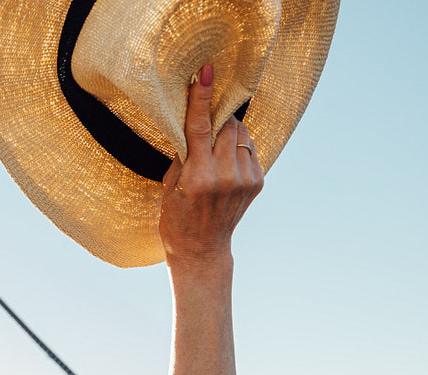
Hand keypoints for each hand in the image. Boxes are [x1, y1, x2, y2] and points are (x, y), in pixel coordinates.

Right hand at [159, 64, 263, 269]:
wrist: (201, 249)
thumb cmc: (176, 217)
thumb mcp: (169, 186)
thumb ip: (183, 154)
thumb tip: (193, 122)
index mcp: (199, 177)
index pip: (201, 127)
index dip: (203, 97)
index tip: (207, 72)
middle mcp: (226, 177)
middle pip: (226, 125)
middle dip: (217, 117)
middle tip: (206, 118)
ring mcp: (245, 179)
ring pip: (240, 134)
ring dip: (227, 131)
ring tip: (214, 148)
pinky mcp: (257, 181)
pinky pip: (249, 148)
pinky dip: (237, 146)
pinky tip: (225, 160)